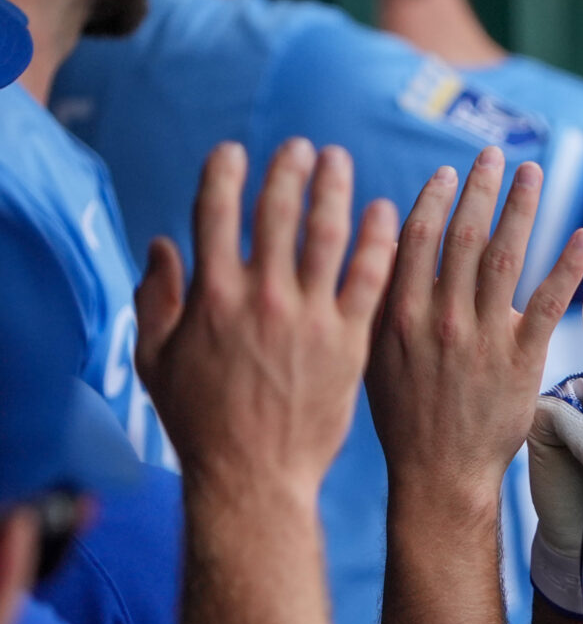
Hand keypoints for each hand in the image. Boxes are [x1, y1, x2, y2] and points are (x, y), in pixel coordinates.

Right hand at [135, 140, 396, 501]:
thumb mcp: (155, 360)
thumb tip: (162, 246)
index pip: (215, 214)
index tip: (235, 150)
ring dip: (336, 191)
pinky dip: (378, 240)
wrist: (255, 475)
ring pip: (329, 235)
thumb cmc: (201, 422)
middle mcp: (263, 298)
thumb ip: (155, 299)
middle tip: (303, 147)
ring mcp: (311, 319)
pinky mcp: (351, 342)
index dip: (224, 174)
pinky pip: (371, 279)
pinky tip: (386, 214)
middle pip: (278, 214)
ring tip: (341, 163)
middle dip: (289, 171)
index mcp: (211, 297)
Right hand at [370, 150, 582, 507]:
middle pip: (464, 239)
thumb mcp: (371, 356)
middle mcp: (441, 318)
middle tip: (495, 153)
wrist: (438, 474)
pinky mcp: (521, 359)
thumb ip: (377, 304)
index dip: (435, 202)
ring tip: (532, 173)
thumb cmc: (403, 417)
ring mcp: (483, 337)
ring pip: (505, 259)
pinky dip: (566, 267)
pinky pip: (548, 303)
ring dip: (521, 211)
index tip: (449, 172)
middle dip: (480, 190)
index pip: (416, 241)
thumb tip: (379, 249)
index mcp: (399, 314)